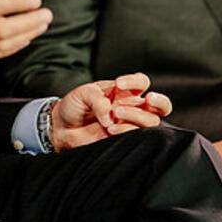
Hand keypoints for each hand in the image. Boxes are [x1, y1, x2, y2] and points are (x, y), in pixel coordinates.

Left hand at [49, 73, 171, 151]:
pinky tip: (110, 129)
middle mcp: (130, 108)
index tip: (119, 84)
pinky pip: (137, 137)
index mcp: (123, 92)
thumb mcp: (83, 94)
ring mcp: (128, 125)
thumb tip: (111, 116)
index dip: (135, 82)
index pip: (142, 82)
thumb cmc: (74, 106)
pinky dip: (126, 131)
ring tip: (115, 115)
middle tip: (147, 100)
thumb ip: (98, 100)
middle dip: (159, 102)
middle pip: (160, 106)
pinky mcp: (123, 140)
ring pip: (151, 122)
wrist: (61, 128)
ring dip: (136, 117)